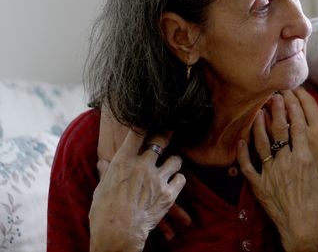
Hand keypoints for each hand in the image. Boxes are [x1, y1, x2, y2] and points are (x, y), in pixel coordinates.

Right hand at [89, 130, 185, 251]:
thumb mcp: (101, 189)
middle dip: (166, 134)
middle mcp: (142, 165)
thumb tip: (103, 162)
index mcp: (123, 162)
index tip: (150, 119)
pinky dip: (178, 180)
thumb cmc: (103, 212)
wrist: (117, 234)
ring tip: (172, 163)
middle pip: (160, 141)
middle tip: (170, 131)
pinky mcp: (169, 194)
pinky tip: (174, 182)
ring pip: (175, 159)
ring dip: (174, 161)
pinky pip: (181, 179)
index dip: (145, 123)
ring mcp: (157, 178)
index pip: (137, 133)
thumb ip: (106, 173)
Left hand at [237, 90, 317, 251]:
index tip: (291, 96)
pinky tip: (241, 140)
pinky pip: (248, 165)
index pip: (298, 127)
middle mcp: (287, 162)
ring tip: (258, 111)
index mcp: (306, 158)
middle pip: (279, 130)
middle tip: (273, 95)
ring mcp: (271, 172)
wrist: (304, 230)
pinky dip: (242, 152)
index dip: (294, 109)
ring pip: (261, 143)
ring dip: (258, 125)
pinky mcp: (259, 185)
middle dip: (276, 110)